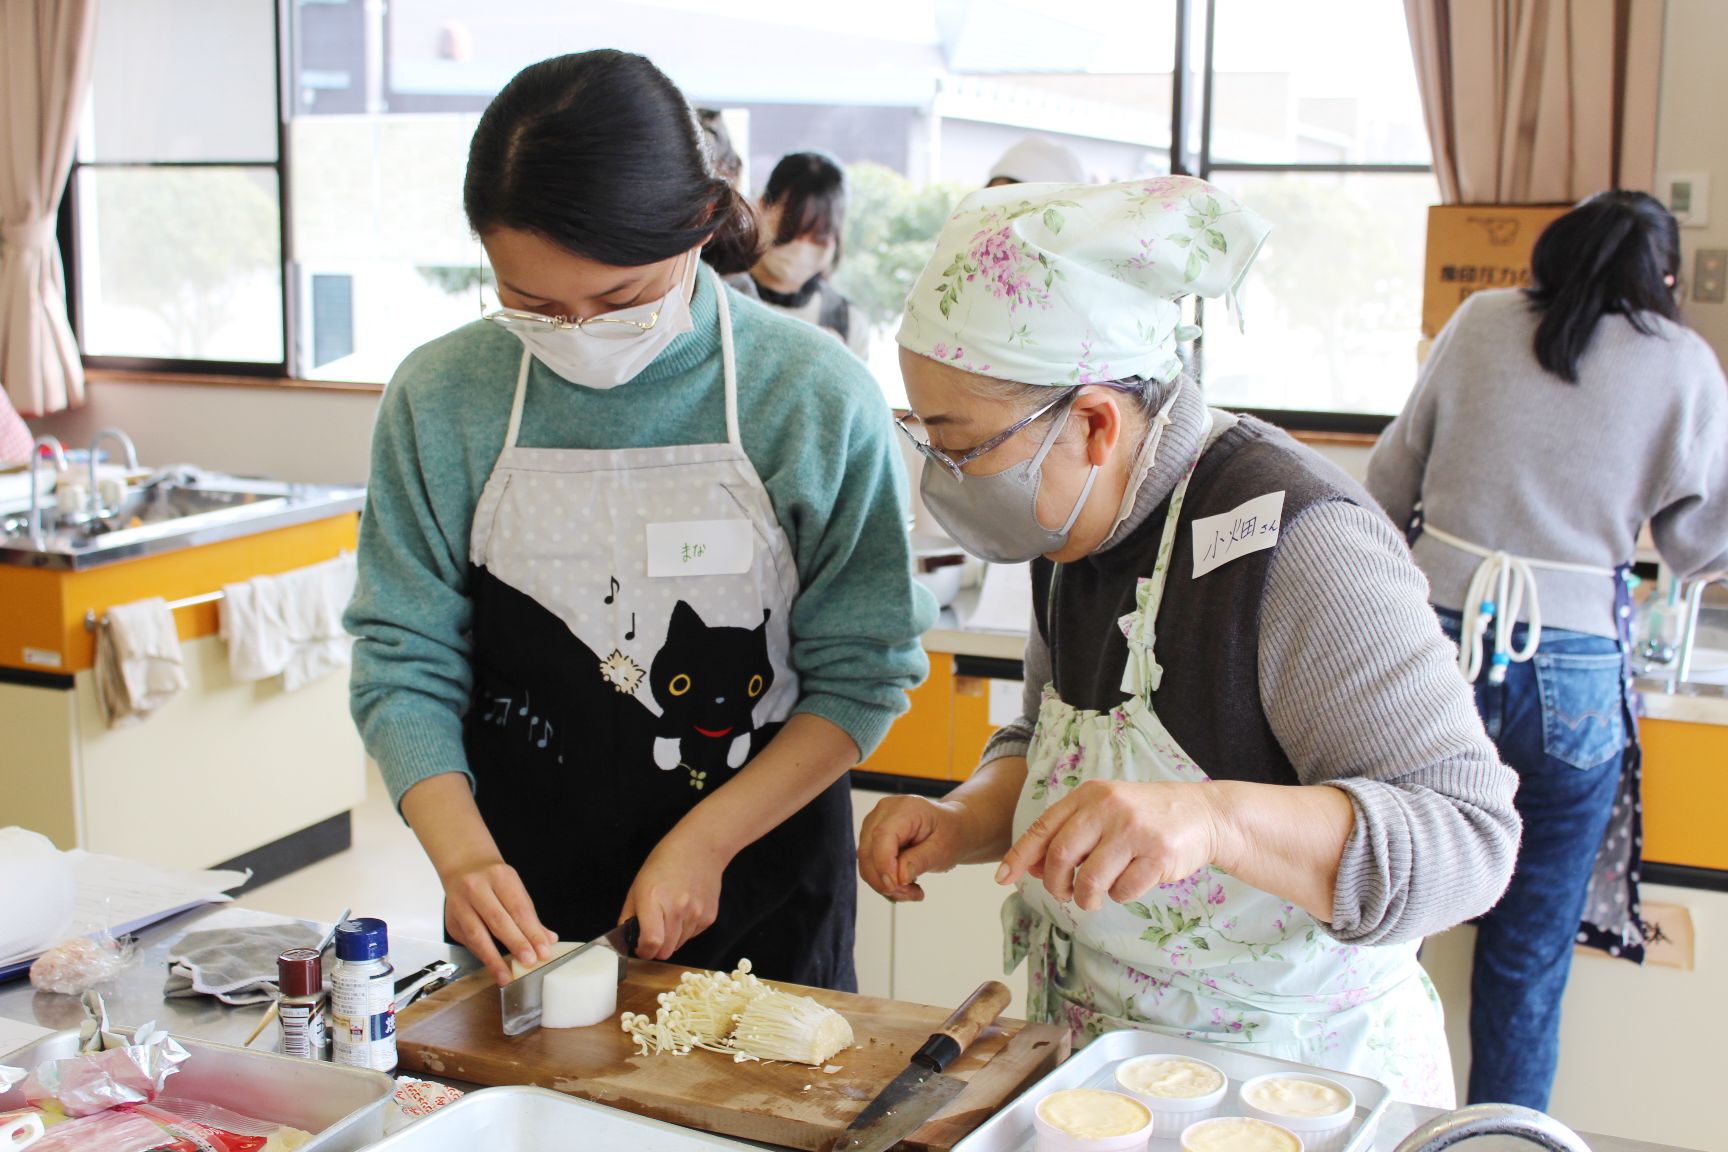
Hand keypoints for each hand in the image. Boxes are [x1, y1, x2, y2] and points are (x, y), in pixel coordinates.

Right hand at [438, 854, 556, 985]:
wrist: (463, 867)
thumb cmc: (494, 880)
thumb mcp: (515, 889)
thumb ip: (530, 916)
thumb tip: (548, 940)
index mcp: (498, 876)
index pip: (518, 908)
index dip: (531, 931)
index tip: (543, 950)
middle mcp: (476, 888)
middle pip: (498, 920)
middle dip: (515, 943)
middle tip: (529, 961)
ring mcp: (459, 905)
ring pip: (477, 935)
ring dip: (494, 958)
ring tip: (507, 976)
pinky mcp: (451, 922)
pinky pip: (468, 943)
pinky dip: (483, 956)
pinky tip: (494, 966)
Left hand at [621, 831, 727, 960]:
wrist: (700, 848)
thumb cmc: (665, 862)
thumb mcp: (638, 884)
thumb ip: (629, 914)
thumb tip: (627, 938)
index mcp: (654, 899)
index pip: (651, 942)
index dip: (643, 950)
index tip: (641, 947)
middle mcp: (677, 909)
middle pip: (665, 951)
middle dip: (656, 948)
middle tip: (653, 934)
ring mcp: (696, 914)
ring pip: (679, 945)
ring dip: (671, 939)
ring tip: (670, 915)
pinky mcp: (709, 917)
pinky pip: (692, 936)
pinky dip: (685, 930)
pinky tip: (684, 910)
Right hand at [858, 795, 969, 901]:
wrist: (952, 828)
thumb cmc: (949, 833)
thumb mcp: (943, 849)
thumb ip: (920, 860)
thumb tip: (899, 877)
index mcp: (905, 808)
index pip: (882, 835)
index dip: (883, 863)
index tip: (894, 886)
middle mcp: (884, 812)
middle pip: (868, 851)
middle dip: (885, 880)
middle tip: (911, 894)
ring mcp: (874, 823)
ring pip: (866, 862)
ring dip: (885, 884)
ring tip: (912, 891)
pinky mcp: (872, 838)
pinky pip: (869, 865)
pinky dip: (884, 881)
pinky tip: (904, 885)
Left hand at [996, 779, 1223, 911]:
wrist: (1203, 813)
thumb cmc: (1145, 817)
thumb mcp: (1105, 812)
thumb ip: (1071, 834)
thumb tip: (1032, 867)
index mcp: (1089, 795)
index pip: (1043, 828)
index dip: (1019, 856)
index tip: (1003, 877)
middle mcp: (1109, 807)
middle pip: (1060, 858)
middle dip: (1056, 886)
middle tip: (1064, 895)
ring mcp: (1134, 830)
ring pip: (1089, 881)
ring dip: (1086, 899)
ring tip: (1094, 898)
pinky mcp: (1158, 855)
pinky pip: (1122, 891)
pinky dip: (1119, 896)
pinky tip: (1129, 883)